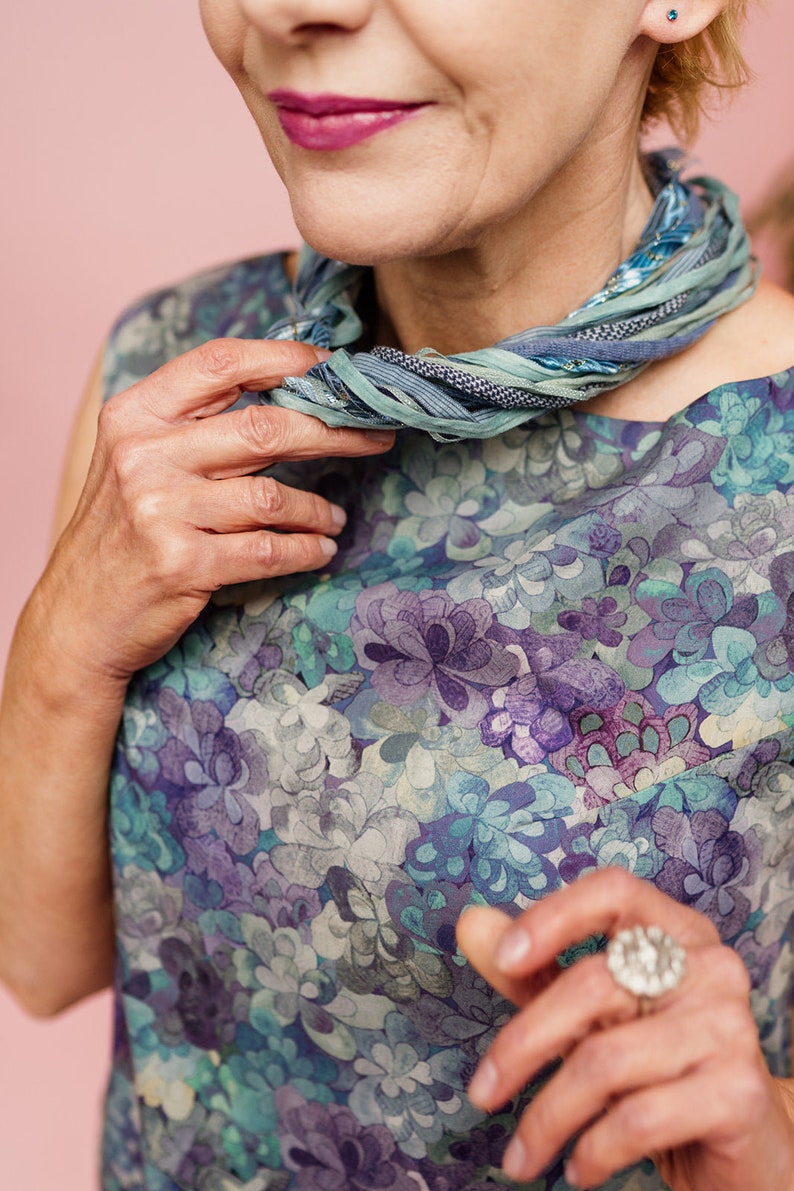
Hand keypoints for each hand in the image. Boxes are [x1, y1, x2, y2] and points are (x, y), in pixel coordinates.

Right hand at [46, 337, 393, 681]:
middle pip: (265, 426)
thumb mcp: (138, 460)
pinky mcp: (181, 563)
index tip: (334, 368)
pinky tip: (320, 549)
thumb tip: (289, 389)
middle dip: (333, 431)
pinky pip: (268, 550)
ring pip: (273, 495)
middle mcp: (143, 454)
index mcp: (135, 414)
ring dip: (318, 508)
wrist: (78, 617)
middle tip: (374, 438)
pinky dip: (306, 550)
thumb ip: (196, 424)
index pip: (220, 363)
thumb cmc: (122, 532)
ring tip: (334, 518)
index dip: (286, 359)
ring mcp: (160, 510)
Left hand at [457, 869, 793, 1190]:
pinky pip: (639, 1118)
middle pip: (592, 984)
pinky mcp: (739, 1093)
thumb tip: (471, 924)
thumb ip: (534, 972)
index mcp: (675, 931)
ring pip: (605, 1061)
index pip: (614, 891)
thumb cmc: (658, 1069)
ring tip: (521, 1155)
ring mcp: (730, 1027)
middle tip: (481, 1093)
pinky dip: (592, 1150)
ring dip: (546, 1118)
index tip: (503, 958)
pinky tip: (576, 1168)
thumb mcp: (591, 1017)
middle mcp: (710, 967)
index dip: (554, 916)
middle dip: (521, 1047)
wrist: (746, 1147)